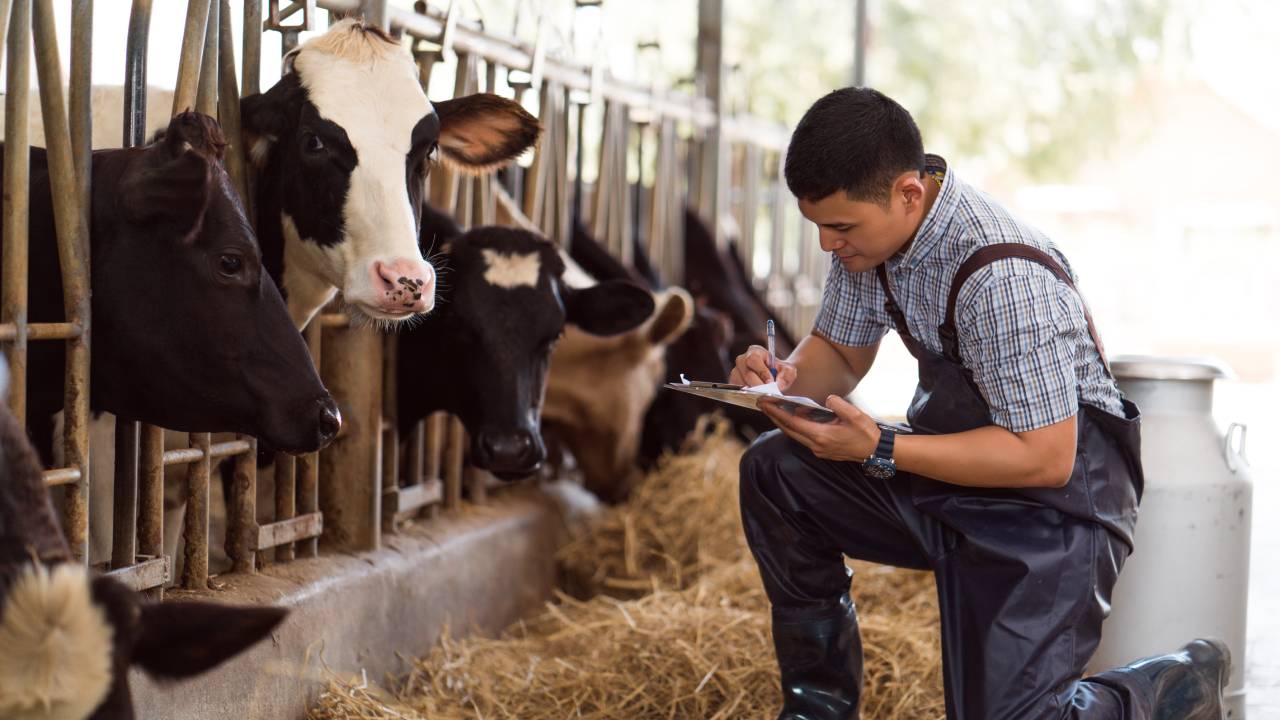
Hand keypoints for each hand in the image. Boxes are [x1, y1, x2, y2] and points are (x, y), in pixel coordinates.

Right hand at [730, 345, 797, 390]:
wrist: (775, 380)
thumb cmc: (781, 373)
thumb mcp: (789, 371)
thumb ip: (787, 375)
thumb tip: (779, 384)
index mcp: (755, 351)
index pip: (754, 360)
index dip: (762, 371)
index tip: (770, 382)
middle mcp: (742, 360)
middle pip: (746, 373)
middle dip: (758, 385)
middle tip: (768, 393)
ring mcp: (735, 372)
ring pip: (740, 383)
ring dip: (753, 392)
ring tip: (764, 396)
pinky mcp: (733, 384)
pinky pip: (737, 391)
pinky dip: (747, 396)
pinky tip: (757, 398)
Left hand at [760, 395, 880, 461]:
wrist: (877, 452)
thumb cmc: (866, 433)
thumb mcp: (854, 414)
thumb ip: (837, 404)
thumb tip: (826, 400)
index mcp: (821, 435)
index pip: (792, 422)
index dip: (776, 412)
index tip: (764, 403)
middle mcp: (816, 445)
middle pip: (788, 430)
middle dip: (774, 416)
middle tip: (763, 404)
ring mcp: (818, 449)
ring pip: (795, 434)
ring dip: (784, 422)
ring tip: (775, 408)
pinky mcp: (822, 450)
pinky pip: (803, 437)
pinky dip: (796, 426)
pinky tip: (796, 417)